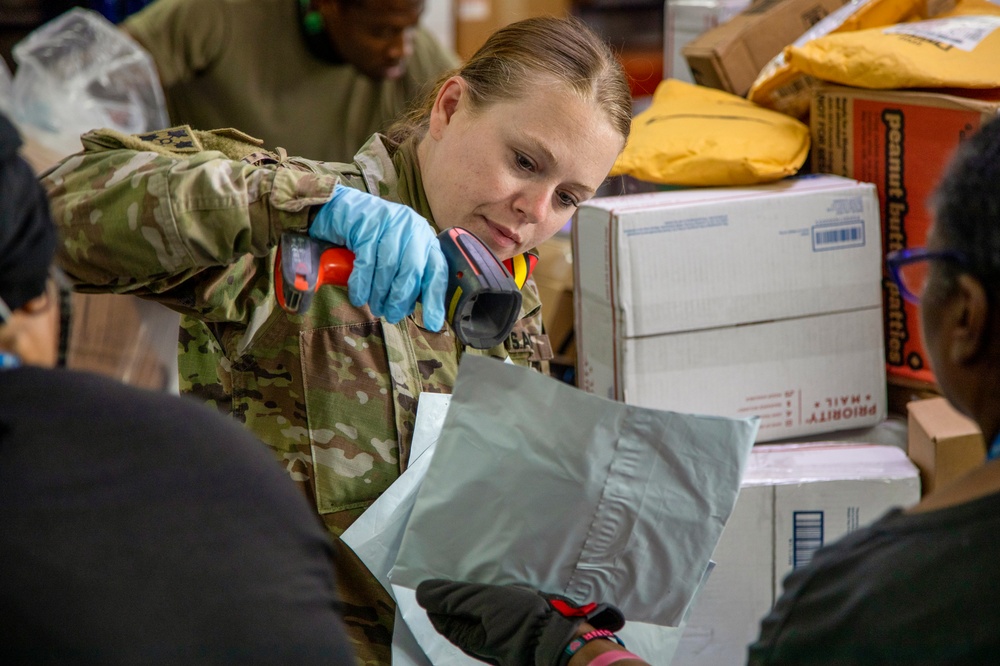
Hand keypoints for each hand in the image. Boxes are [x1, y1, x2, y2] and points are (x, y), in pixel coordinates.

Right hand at [308, 185, 446, 329]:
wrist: (343, 210)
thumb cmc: (373, 238)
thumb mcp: (396, 254)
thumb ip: (407, 276)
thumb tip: (409, 308)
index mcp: (424, 238)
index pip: (437, 270)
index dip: (435, 298)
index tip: (433, 323)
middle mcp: (412, 228)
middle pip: (412, 270)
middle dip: (401, 298)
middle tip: (391, 314)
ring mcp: (390, 223)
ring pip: (389, 267)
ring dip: (380, 293)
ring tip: (375, 306)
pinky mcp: (368, 224)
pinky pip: (367, 261)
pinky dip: (363, 283)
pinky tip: (359, 296)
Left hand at [416, 579, 624, 665]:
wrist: (557, 634)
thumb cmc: (518, 619)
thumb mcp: (482, 602)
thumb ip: (453, 597)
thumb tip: (421, 592)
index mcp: (465, 635)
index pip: (439, 614)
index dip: (434, 596)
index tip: (433, 575)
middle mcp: (477, 637)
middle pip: (456, 614)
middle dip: (451, 595)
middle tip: (451, 570)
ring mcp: (494, 633)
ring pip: (475, 613)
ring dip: (471, 595)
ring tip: (473, 573)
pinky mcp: (510, 627)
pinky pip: (492, 612)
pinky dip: (488, 599)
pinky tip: (494, 586)